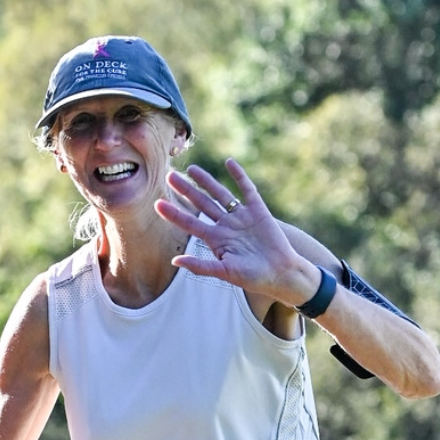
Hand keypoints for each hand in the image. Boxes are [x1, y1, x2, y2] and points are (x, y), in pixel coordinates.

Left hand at [156, 158, 314, 306]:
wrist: (282, 274)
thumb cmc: (253, 277)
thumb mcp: (225, 272)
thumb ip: (201, 266)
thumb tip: (174, 261)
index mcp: (215, 239)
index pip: (189, 223)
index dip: (174, 214)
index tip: (157, 203)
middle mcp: (225, 225)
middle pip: (201, 203)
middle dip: (186, 190)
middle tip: (169, 176)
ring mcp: (241, 217)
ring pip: (220, 194)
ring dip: (206, 181)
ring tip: (192, 168)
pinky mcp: (259, 211)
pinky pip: (247, 190)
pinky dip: (239, 176)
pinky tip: (229, 163)